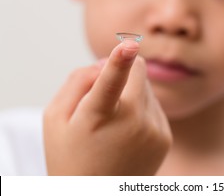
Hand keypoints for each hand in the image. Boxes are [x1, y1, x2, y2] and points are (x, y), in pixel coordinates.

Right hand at [44, 40, 171, 174]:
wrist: (97, 194)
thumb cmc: (70, 154)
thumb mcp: (55, 118)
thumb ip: (77, 82)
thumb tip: (105, 62)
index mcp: (97, 118)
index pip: (109, 84)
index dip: (119, 61)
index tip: (129, 44)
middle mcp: (132, 124)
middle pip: (139, 71)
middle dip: (126, 70)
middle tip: (107, 90)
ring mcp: (153, 132)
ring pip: (147, 87)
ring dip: (132, 92)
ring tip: (115, 121)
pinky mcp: (165, 138)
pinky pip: (155, 105)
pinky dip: (142, 108)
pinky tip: (128, 130)